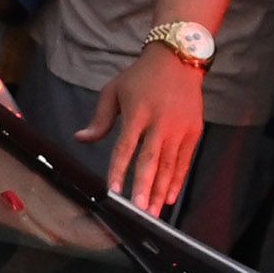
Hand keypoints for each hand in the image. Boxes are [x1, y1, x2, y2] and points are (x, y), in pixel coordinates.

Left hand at [77, 42, 211, 217]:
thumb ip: (99, 119)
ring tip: (153, 213)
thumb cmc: (141, 77)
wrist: (179, 58)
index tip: (113, 191)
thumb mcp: (114, 90)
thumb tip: (80, 138)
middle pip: (151, 160)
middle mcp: (160, 122)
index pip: (126, 147)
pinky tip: (169, 198)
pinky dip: (177, 181)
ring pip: (169, 165)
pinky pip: (185, 161)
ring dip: (161, 191)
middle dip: (145, 187)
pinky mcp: (194, 131)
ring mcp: (179, 128)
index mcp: (137, 113)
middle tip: (139, 211)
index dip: (119, 170)